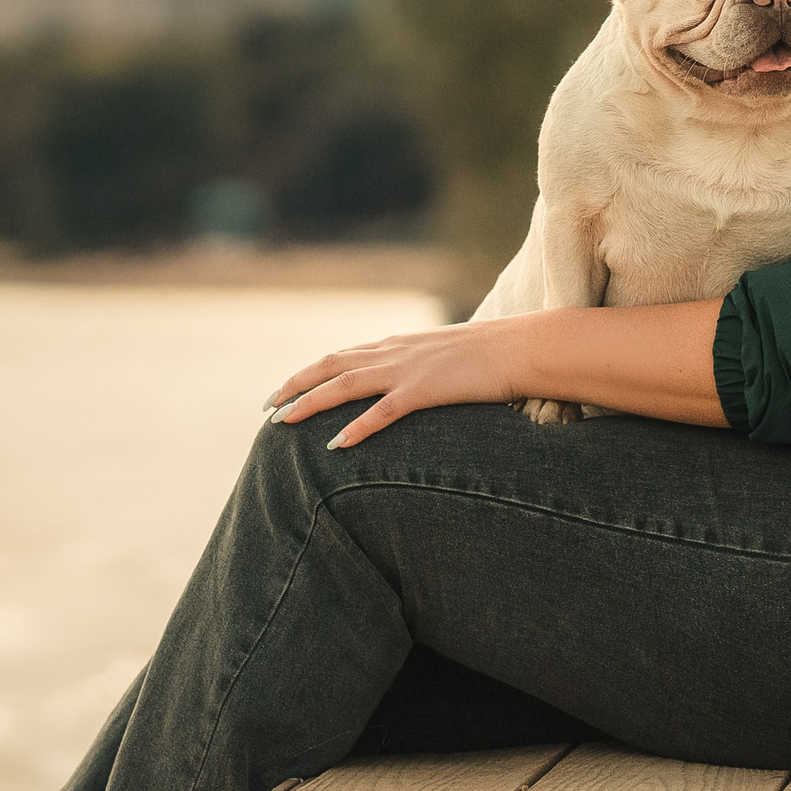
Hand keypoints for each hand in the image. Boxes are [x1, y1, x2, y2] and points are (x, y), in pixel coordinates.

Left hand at [262, 321, 521, 449]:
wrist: (522, 348)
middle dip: (295, 386)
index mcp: (398, 344)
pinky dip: (356, 428)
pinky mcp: (425, 390)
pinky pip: (382, 412)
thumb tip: (413, 386)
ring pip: (344, 385)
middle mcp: (394, 352)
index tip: (285, 390)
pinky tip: (336, 445)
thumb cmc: (494, 355)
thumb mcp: (448, 357)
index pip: (342, 356)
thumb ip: (423, 367)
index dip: (310, 373)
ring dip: (310, 403)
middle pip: (331, 366)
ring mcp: (407, 370)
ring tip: (283, 423)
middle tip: (268, 409)